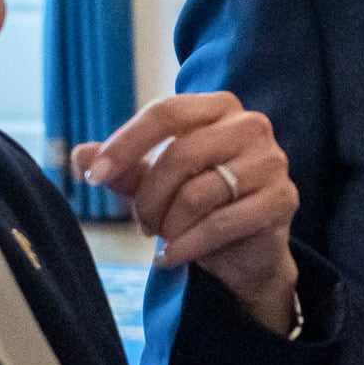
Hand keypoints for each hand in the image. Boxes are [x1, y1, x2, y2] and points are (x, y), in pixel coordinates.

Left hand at [73, 93, 299, 336]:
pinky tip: (172, 256)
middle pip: (180, 154)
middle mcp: (250, 125)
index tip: (94, 177)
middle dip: (149, 197)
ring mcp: (272, 161)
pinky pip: (221, 223)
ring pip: (198, 192)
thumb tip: (80, 155)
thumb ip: (126, 168)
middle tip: (142, 223)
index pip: (166, 112)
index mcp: (218, 107)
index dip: (126, 144)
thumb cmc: (201, 207)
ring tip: (164, 239)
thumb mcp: (157, 185)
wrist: (246, 253)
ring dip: (169, 225)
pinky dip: (187, 245)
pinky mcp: (283, 199)